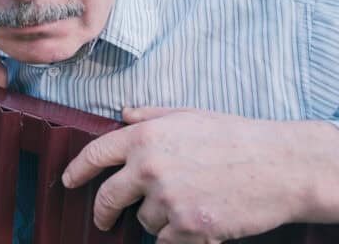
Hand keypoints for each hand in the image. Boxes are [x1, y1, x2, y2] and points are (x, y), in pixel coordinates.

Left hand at [61, 107, 338, 242]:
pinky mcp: (187, 228)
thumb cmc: (233, 137)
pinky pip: (164, 241)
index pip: (94, 155)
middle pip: (107, 197)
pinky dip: (175, 237)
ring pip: (142, 220)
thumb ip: (149, 116)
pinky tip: (195, 223)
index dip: (76, 170)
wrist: (277, 166)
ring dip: (156, 219)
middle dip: (102, 211)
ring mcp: (167, 200)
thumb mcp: (186, 115)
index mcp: (144, 137)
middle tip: (103, 219)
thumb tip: (122, 113)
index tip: (68, 181)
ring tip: (187, 203)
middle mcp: (149, 168)